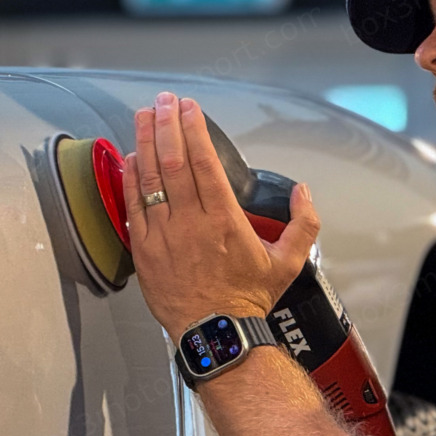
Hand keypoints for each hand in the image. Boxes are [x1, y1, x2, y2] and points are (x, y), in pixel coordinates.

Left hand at [123, 92, 320, 336]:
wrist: (217, 333)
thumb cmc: (248, 299)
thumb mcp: (289, 262)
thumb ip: (304, 224)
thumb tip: (304, 192)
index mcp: (224, 220)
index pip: (204, 162)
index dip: (194, 130)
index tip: (189, 108)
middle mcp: (190, 222)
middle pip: (173, 161)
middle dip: (166, 125)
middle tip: (163, 101)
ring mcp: (163, 235)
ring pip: (149, 179)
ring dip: (144, 142)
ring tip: (142, 116)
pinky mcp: (143, 249)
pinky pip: (133, 206)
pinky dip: (131, 179)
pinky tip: (131, 157)